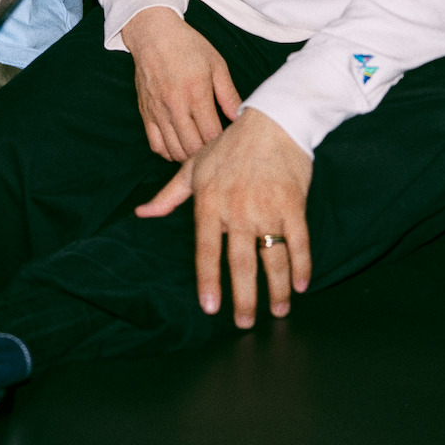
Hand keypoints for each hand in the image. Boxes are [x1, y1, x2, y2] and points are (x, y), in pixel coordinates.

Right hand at [120, 7, 242, 162]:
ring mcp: (158, 112)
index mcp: (196, 93)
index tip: (229, 140)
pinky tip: (180, 145)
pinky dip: (169, 152)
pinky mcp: (146, 113)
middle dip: (207, 153)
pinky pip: (156, 145)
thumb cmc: (187, 46)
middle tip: (216, 149)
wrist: (153, 34)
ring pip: (174, 150)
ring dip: (189, 156)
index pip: (212, 135)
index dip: (223, 143)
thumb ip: (228, 94)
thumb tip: (239, 117)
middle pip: (193, 148)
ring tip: (200, 149)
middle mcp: (175, 106)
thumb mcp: (216, 64)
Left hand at [136, 107, 312, 328]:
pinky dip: (302, 267)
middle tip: (246, 324)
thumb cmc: (230, 145)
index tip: (211, 307)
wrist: (272, 120)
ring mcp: (266, 207)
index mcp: (210, 202)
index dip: (209, 281)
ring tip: (278, 310)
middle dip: (245, 299)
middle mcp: (237, 209)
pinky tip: (301, 285)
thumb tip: (142, 212)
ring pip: (273, 258)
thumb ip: (169, 195)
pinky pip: (299, 243)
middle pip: (241, 263)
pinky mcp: (293, 204)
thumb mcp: (194, 166)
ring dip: (277, 289)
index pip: (207, 250)